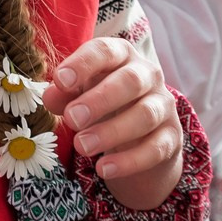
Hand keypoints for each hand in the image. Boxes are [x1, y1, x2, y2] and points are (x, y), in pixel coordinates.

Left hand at [43, 37, 182, 208]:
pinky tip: (103, 169)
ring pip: (145, 115)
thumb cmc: (103, 102)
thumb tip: (49, 96)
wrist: (140, 134)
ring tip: (82, 146)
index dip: (83, 64)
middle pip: (130, 81)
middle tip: (72, 118)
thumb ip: (64, 94)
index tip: (61, 80)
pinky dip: (129, 161)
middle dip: (99, 100)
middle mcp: (148, 75)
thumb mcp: (79, 94)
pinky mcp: (172, 137)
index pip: (106, 51)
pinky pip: (155, 148)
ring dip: (112, 132)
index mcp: (121, 56)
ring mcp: (163, 105)